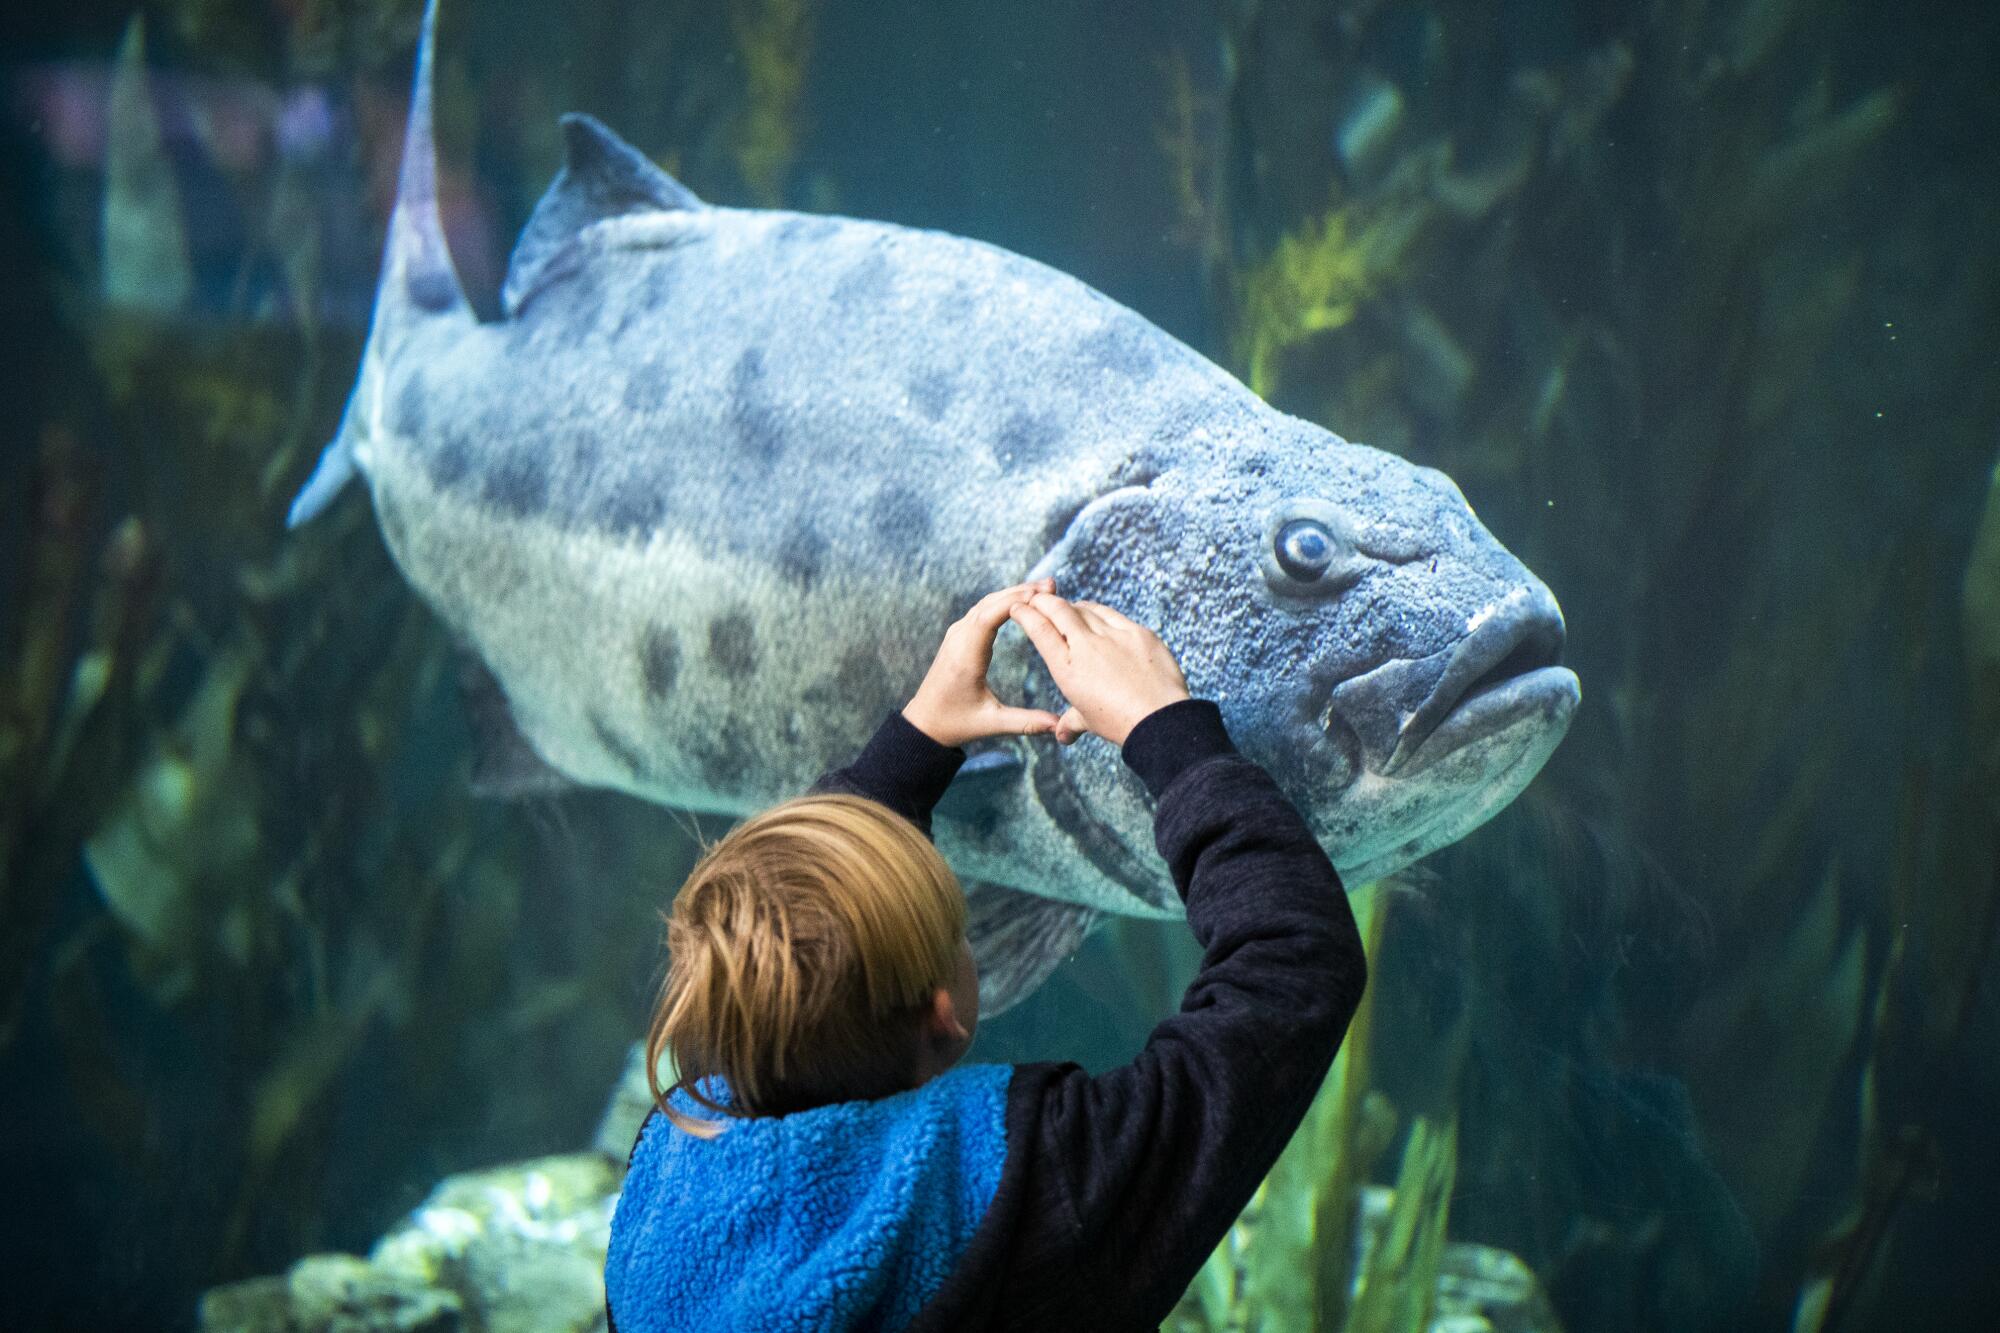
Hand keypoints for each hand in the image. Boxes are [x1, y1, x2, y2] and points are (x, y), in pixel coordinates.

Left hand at [901, 580, 1064, 746]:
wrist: (925, 721)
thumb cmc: (956, 723)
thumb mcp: (991, 723)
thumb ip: (1026, 723)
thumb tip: (1058, 726)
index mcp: (965, 657)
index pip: (988, 617)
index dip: (1014, 602)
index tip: (1041, 595)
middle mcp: (958, 640)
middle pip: (990, 604)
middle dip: (1020, 591)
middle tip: (1052, 585)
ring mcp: (956, 634)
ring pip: (986, 603)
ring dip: (1013, 593)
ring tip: (1044, 589)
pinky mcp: (959, 635)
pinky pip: (982, 610)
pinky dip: (1003, 601)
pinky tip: (1023, 600)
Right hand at [1007, 593, 1189, 746]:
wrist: (1160, 720)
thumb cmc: (1120, 723)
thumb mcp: (1089, 721)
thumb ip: (1071, 723)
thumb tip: (1062, 736)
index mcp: (1067, 668)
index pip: (1039, 629)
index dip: (1025, 613)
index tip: (1017, 607)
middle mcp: (1087, 646)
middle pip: (1058, 610)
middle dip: (1042, 600)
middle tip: (1035, 596)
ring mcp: (1114, 635)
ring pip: (1086, 609)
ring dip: (1072, 605)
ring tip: (1067, 606)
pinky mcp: (1138, 632)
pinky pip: (1113, 615)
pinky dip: (1099, 611)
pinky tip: (1096, 612)